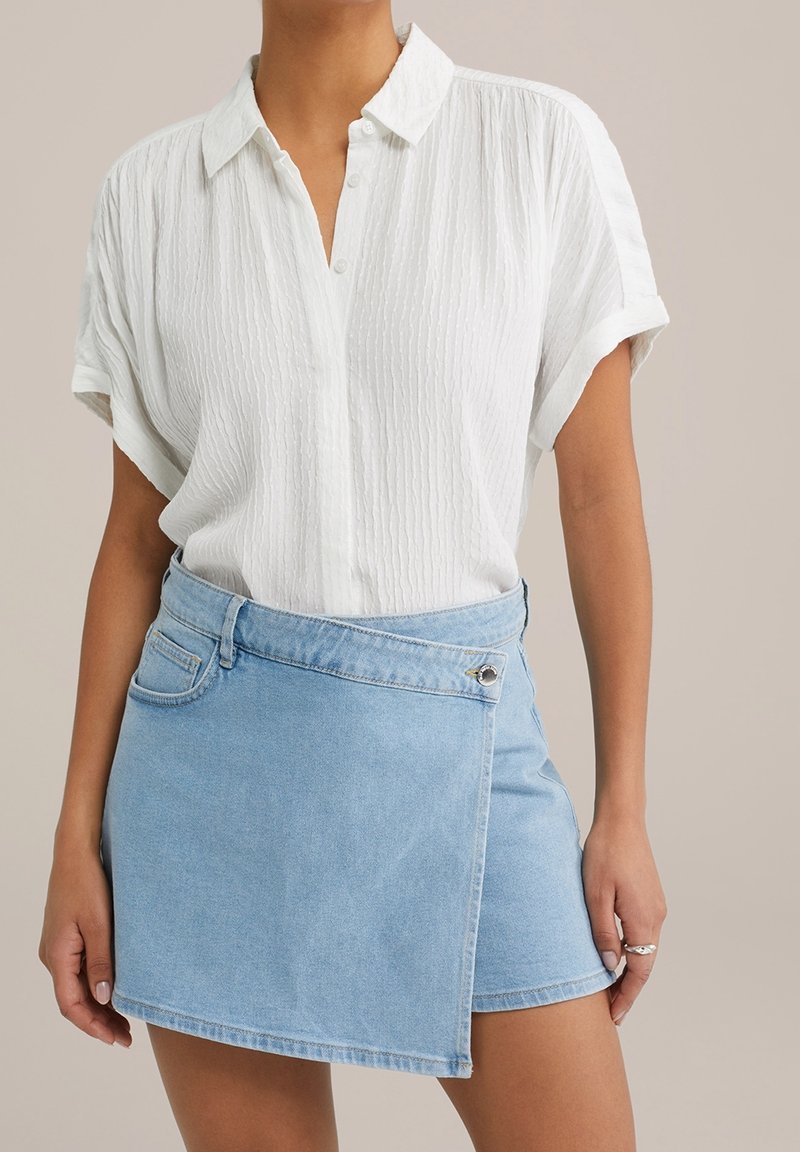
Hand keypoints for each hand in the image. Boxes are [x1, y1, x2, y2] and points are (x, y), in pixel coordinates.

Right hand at [38, 846, 131, 1047]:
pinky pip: (80, 971)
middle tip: (126, 1037)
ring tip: (124, 1021)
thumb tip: (104, 999)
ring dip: (99, 1005)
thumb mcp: (100, 924)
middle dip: (99, 1021)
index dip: (92, 1026)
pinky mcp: (67, 938)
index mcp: (57, 956)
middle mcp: (53, 956)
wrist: (75, 853)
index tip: (115, 1039)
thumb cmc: (87, 883)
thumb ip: (101, 962)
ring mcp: (59, 947)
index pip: (71, 1005)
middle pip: (74, 1000)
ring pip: (77, 987)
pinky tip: (115, 990)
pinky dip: (96, 985)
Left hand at [581, 812, 666, 1025]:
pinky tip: (615, 954)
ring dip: (629, 969)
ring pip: (644, 949)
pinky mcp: (650, 897)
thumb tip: (609, 966)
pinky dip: (632, 950)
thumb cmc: (605, 854)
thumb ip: (602, 933)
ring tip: (608, 987)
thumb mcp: (595, 895)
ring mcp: (656, 906)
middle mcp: (656, 917)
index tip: (614, 1017)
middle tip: (608, 1009)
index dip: (626, 996)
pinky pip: (643, 933)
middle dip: (627, 989)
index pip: (639, 971)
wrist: (622, 821)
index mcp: (644, 920)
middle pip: (645, 964)